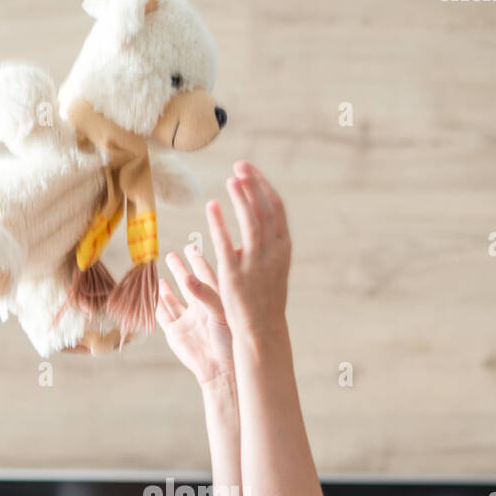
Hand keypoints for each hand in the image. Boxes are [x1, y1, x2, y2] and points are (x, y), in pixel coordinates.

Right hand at [156, 242, 236, 387]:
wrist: (220, 368)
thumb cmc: (228, 340)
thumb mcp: (220, 312)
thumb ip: (205, 294)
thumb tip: (187, 276)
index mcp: (215, 299)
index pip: (206, 274)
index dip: (198, 260)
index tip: (191, 246)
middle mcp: (200, 307)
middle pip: (188, 283)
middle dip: (181, 269)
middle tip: (173, 254)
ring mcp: (187, 320)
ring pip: (173, 298)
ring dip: (167, 287)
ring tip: (160, 274)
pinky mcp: (175, 332)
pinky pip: (163, 315)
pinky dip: (157, 304)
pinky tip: (154, 294)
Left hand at [204, 161, 291, 337]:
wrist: (262, 330)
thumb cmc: (264, 299)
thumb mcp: (271, 267)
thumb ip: (264, 243)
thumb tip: (252, 219)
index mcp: (283, 248)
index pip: (276, 209)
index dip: (262, 186)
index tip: (249, 170)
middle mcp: (273, 253)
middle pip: (265, 210)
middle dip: (253, 185)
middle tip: (239, 165)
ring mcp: (255, 264)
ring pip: (250, 223)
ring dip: (241, 198)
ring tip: (230, 178)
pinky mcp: (235, 276)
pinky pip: (226, 244)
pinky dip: (219, 223)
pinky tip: (212, 206)